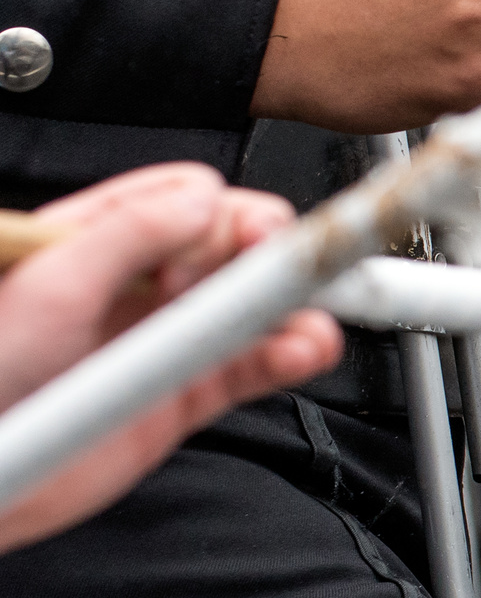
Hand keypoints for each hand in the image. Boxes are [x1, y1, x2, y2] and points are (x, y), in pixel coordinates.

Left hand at [0, 165, 342, 552]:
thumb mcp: (51, 286)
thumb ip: (129, 235)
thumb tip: (204, 202)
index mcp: (95, 241)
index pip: (184, 201)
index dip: (229, 214)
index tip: (259, 236)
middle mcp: (136, 286)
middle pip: (232, 250)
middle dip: (271, 258)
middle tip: (295, 275)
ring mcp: (164, 341)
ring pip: (252, 309)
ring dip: (293, 311)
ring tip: (312, 326)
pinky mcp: (186, 396)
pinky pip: (252, 368)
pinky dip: (287, 358)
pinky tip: (300, 351)